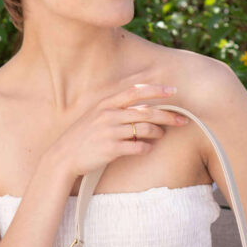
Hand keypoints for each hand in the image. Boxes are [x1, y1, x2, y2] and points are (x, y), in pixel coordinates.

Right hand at [47, 78, 189, 182]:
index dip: (156, 89)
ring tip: (161, 135)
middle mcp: (109, 115)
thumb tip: (141, 107)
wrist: (64, 156)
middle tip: (183, 120)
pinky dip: (146, 148)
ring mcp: (110, 132)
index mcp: (106, 104)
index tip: (173, 90)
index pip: (135, 91)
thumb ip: (116, 108)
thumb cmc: (83, 136)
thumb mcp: (96, 115)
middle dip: (168, 115)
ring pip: (145, 129)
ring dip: (158, 132)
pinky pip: (138, 147)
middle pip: (146, 112)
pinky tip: (147, 148)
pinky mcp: (111, 149)